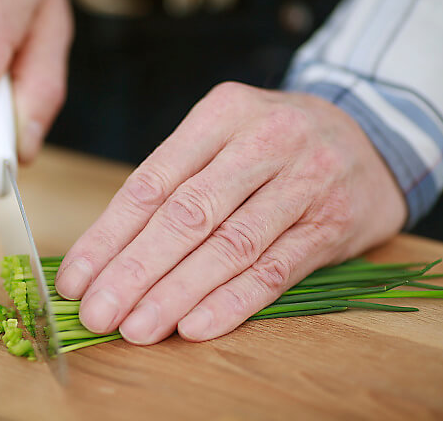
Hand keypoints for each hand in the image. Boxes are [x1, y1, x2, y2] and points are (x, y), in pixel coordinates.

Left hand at [55, 82, 406, 343]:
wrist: (366, 135)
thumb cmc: (271, 144)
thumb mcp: (222, 136)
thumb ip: (174, 184)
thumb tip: (107, 253)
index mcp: (221, 113)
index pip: (151, 183)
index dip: (108, 236)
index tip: (75, 279)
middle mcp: (265, 140)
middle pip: (187, 214)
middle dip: (135, 270)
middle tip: (97, 314)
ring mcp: (305, 180)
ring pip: (229, 245)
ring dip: (177, 293)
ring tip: (137, 328)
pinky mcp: (333, 222)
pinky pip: (277, 268)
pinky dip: (233, 301)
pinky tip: (195, 326)